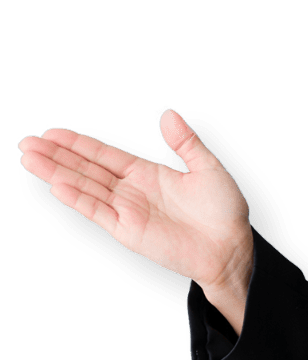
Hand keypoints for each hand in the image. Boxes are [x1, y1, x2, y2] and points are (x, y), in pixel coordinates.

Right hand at [19, 109, 252, 293]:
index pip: (105, 154)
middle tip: (25, 143)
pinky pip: (97, 213)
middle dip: (56, 156)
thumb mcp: (207, 167)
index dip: (78, 143)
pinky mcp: (128, 232)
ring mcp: (127, 211)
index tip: (52, 132)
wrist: (231, 246)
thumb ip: (186, 142)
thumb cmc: (223, 209)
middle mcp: (131, 190)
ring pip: (84, 188)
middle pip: (86, 169)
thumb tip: (167, 113)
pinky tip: (56, 187)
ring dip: (57, 174)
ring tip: (29, 160)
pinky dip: (77, 200)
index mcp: (147, 172)